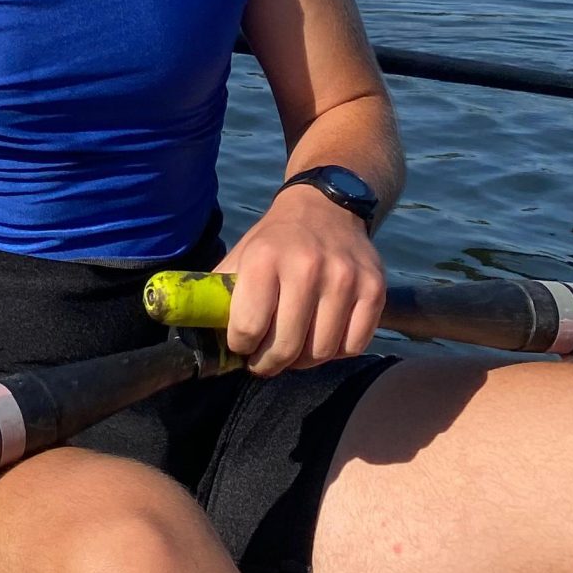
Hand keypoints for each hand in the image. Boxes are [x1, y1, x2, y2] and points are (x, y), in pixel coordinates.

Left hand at [215, 186, 385, 376]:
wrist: (325, 208)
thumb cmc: (275, 241)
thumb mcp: (240, 255)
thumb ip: (220, 293)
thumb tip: (198, 333)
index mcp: (264, 258)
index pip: (248, 327)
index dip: (240, 345)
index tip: (241, 345)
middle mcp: (306, 266)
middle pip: (286, 347)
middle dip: (269, 364)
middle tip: (264, 362)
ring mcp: (344, 278)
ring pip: (321, 352)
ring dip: (303, 362)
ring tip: (293, 349)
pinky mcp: (374, 289)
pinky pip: (353, 347)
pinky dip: (336, 352)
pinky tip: (322, 336)